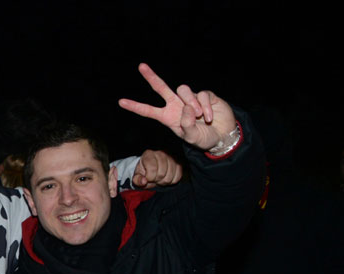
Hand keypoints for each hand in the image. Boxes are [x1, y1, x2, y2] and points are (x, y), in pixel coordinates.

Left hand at [118, 63, 235, 151]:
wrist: (222, 135)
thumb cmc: (203, 138)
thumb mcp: (192, 137)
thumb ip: (186, 125)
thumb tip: (186, 108)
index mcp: (168, 117)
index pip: (149, 111)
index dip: (136, 106)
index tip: (121, 102)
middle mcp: (176, 105)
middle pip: (161, 87)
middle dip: (151, 77)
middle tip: (141, 66)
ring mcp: (190, 98)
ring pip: (184, 90)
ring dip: (192, 103)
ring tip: (200, 116)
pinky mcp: (205, 95)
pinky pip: (202, 95)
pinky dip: (206, 106)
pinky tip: (209, 116)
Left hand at [133, 149, 182, 187]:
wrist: (151, 168)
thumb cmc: (144, 172)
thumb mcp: (137, 176)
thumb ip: (137, 180)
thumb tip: (144, 181)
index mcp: (149, 154)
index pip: (152, 169)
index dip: (150, 177)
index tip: (147, 178)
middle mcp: (161, 153)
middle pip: (162, 173)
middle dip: (156, 180)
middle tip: (154, 179)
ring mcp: (172, 157)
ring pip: (170, 176)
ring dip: (163, 182)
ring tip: (159, 178)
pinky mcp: (179, 163)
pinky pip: (178, 176)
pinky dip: (171, 181)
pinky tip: (166, 178)